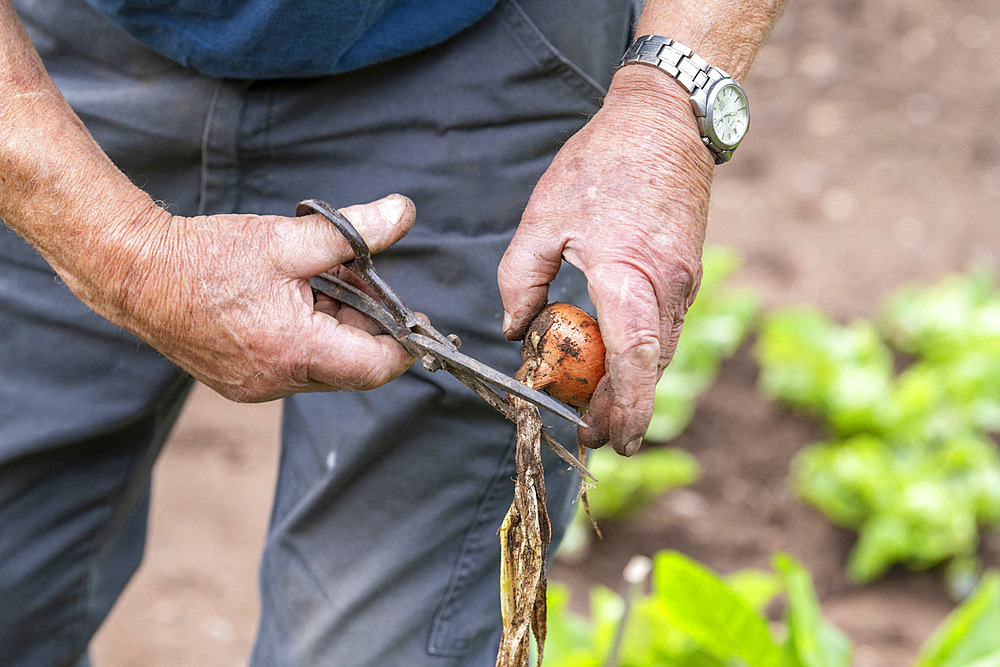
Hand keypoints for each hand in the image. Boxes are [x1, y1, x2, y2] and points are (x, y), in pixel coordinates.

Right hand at [84, 194, 416, 401]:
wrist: (135, 276)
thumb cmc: (207, 257)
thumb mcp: (288, 238)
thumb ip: (353, 231)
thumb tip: (403, 212)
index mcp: (296, 351)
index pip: (377, 367)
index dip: (403, 343)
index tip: (412, 315)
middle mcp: (279, 382)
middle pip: (352, 366)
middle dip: (366, 324)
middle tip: (357, 278)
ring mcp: (257, 388)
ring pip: (324, 367)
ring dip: (336, 328)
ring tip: (322, 280)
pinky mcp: (241, 384)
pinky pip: (295, 368)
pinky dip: (308, 338)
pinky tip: (295, 299)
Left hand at [498, 67, 714, 454]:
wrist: (665, 121)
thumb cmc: (601, 164)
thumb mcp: (543, 217)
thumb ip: (521, 277)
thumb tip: (516, 328)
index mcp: (629, 274)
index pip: (635, 358)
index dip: (628, 407)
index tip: (618, 442)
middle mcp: (667, 286)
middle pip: (650, 366)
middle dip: (625, 407)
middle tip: (595, 434)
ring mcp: (684, 280)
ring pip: (660, 348)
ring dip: (633, 381)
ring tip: (600, 403)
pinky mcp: (687, 271)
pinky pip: (665, 324)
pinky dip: (642, 350)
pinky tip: (616, 355)